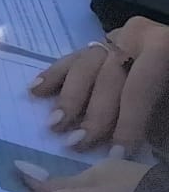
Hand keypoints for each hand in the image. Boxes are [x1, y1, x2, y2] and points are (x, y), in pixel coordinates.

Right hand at [37, 16, 168, 157]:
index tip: (117, 155)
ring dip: (69, 98)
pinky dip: (54, 75)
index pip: (138, 87)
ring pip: (85, 66)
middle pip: (108, 76)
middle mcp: (134, 36)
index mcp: (160, 46)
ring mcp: (114, 38)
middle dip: (93, 113)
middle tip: (77, 142)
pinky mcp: (100, 45)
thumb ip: (158, 121)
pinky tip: (35, 90)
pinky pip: (73, 59)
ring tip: (55, 124)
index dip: (128, 122)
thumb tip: (138, 146)